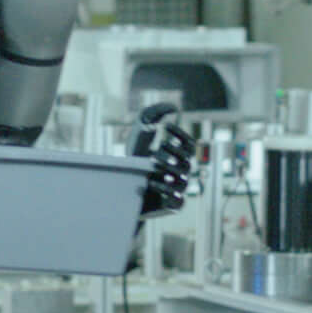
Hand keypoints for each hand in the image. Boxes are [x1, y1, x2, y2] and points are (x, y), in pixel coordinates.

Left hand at [131, 102, 200, 218]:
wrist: (122, 190)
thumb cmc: (134, 162)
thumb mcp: (139, 136)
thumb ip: (152, 115)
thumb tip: (173, 107)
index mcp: (178, 157)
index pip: (189, 144)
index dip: (180, 134)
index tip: (164, 125)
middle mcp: (181, 173)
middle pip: (187, 161)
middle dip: (172, 153)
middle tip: (154, 149)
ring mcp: (178, 189)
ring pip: (183, 180)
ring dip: (169, 171)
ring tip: (152, 164)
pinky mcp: (172, 205)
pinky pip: (176, 200)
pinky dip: (165, 191)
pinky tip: (150, 183)